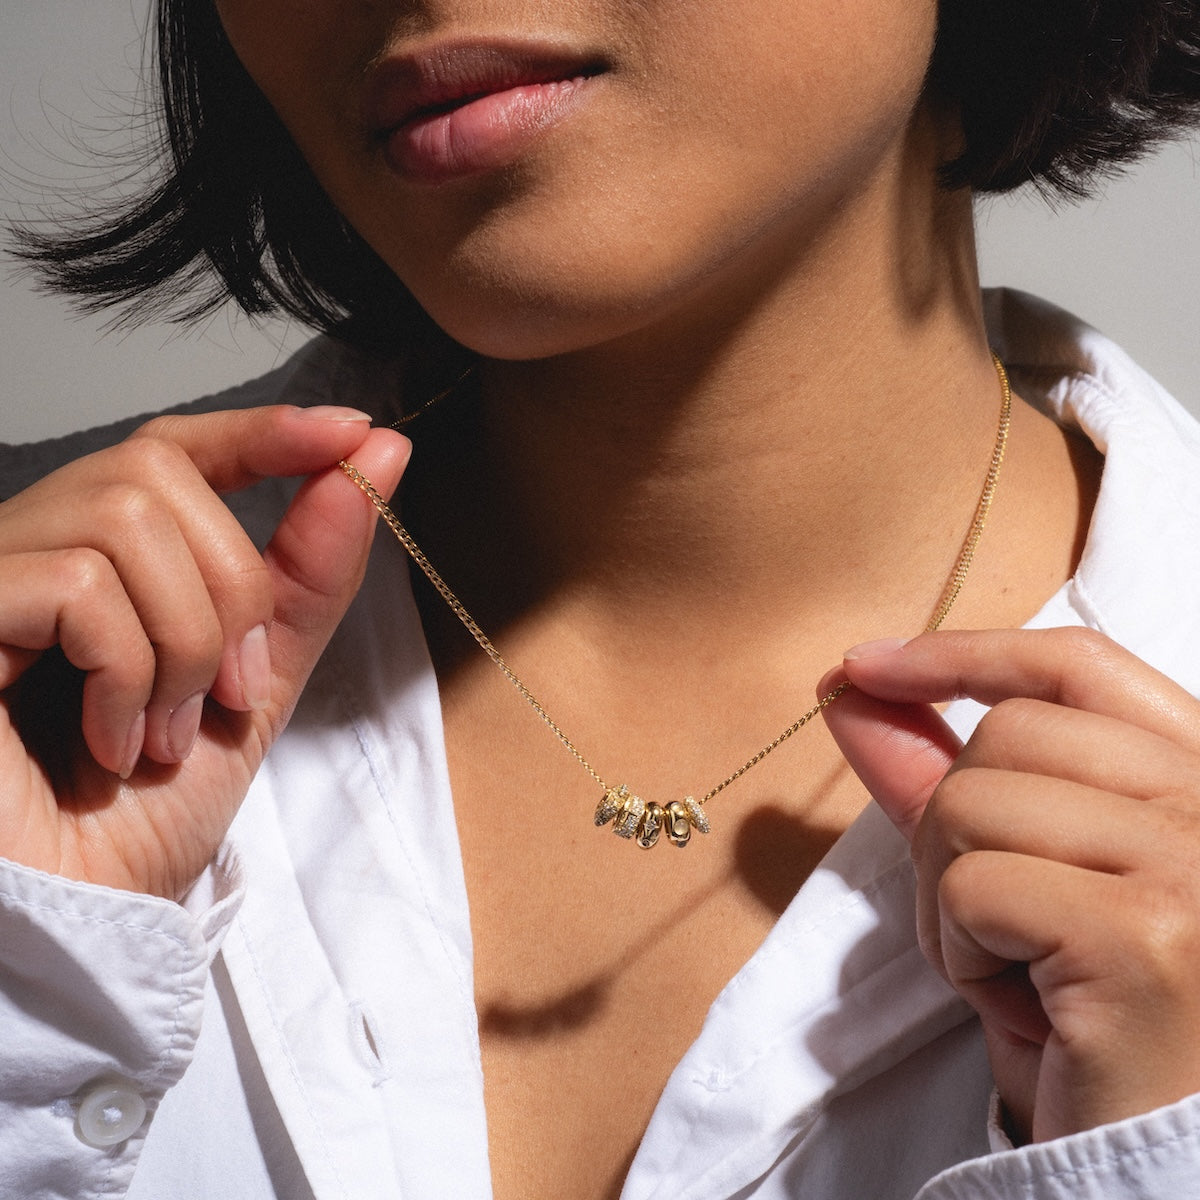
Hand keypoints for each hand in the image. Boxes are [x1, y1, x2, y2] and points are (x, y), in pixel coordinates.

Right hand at [0, 405, 408, 899]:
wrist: (78, 924)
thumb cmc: (145, 815)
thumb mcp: (254, 676)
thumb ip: (308, 571)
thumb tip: (379, 454)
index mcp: (94, 558)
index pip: (171, 447)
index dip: (262, 429)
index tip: (353, 433)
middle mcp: (23, 547)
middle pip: (155, 471)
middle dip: (231, 588)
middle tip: (227, 695)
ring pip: (125, 517)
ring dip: (186, 641)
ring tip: (162, 734)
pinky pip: (79, 587)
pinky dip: (128, 672)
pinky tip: (111, 745)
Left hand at [821, 628, 1199, 1142]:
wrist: (1141, 1161)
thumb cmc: (1079, 1010)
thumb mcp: (1005, 872)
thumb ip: (935, 771)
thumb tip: (851, 688)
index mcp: (1199, 780)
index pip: (1075, 666)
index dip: (962, 653)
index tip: (865, 664)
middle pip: (1003, 737)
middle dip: (948, 826)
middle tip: (992, 922)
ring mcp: (1193, 868)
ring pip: (972, 804)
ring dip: (949, 898)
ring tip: (1014, 968)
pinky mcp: (1144, 937)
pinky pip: (971, 887)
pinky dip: (958, 951)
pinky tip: (1021, 1005)